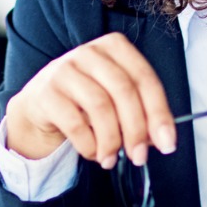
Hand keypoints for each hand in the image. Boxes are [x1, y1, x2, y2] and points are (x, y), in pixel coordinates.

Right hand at [3, 32, 176, 167]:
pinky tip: (93, 153)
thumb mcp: (115, 99)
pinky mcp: (46, 92)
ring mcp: (65, 69)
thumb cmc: (85, 100)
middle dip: (136, 130)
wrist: (40, 106)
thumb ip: (140, 112)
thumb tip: (160, 139)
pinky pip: (75, 123)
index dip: (159, 113)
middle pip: (123, 90)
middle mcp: (89, 52)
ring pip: (100, 106)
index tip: (167, 143)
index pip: (144, 78)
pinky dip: (89, 145)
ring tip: (112, 159)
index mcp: (114, 48)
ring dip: (111, 140)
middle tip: (139, 157)